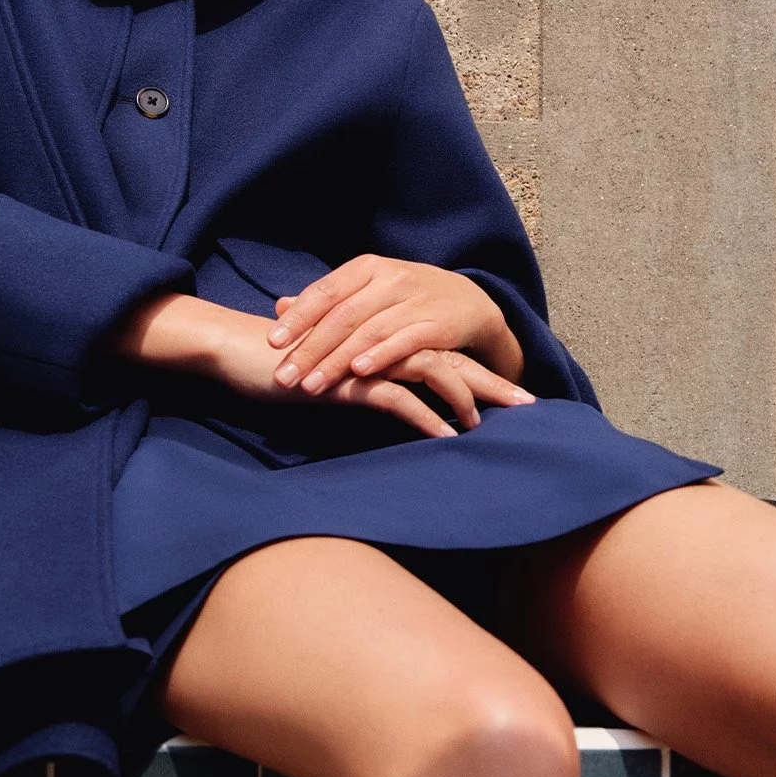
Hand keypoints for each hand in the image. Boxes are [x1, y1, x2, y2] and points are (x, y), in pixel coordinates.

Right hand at [108, 293, 529, 437]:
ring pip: (432, 375)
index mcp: (383, 339)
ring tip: (495, 426)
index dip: (481, 371)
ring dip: (467, 401)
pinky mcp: (349, 379)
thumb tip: (391, 401)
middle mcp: (382, 343)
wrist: (242, 353)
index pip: (442, 352)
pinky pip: (397, 399)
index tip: (518, 393)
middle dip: (493, 384)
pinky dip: (427, 418)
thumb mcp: (334, 378)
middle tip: (533, 407)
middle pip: (451, 360)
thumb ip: (364, 383)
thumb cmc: (284, 367)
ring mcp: (367, 358)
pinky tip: (449, 437)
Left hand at [266, 253, 526, 394]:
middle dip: (310, 349)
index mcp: (366, 268)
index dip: (298, 317)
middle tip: (284, 377)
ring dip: (337, 361)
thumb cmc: (406, 298)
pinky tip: (359, 373)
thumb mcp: (367, 290)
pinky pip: (405, 341)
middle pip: (342, 316)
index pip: (325, 292)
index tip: (271, 342)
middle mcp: (389, 279)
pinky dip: (381, 356)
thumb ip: (327, 301)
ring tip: (312, 386)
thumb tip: (280, 306)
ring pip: (368, 331)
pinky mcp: (437, 324)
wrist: (469, 300)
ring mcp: (414, 300)